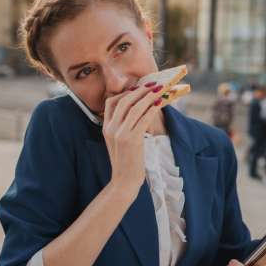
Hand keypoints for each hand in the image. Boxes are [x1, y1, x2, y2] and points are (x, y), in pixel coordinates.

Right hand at [102, 83, 166, 198]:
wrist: (124, 181)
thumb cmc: (126, 162)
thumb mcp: (119, 143)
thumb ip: (122, 128)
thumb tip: (137, 113)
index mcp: (106, 128)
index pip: (111, 103)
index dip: (125, 93)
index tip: (138, 89)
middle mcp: (111, 128)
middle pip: (123, 101)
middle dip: (139, 91)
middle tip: (152, 85)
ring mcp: (120, 133)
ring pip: (135, 108)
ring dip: (149, 96)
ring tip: (160, 90)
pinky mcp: (132, 139)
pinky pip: (143, 119)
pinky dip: (152, 109)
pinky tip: (159, 104)